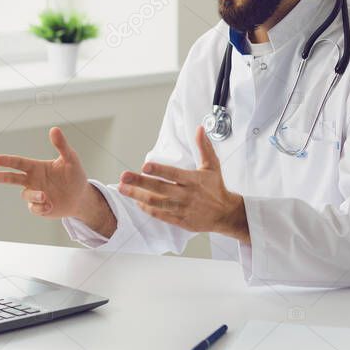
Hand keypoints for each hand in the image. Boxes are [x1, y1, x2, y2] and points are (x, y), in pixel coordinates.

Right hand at [0, 126, 91, 218]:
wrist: (81, 196)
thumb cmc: (74, 175)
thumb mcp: (70, 158)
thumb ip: (61, 145)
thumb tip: (54, 129)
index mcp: (36, 167)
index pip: (19, 163)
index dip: (8, 161)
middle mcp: (33, 180)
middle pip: (13, 178)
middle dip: (3, 177)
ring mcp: (35, 194)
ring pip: (26, 195)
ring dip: (34, 196)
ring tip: (45, 197)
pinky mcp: (40, 208)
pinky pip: (34, 208)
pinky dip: (40, 207)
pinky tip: (50, 205)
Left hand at [117, 125, 249, 242]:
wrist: (226, 213)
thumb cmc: (217, 188)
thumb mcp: (212, 166)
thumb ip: (204, 147)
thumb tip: (199, 129)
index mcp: (193, 180)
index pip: (173, 174)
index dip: (159, 171)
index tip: (144, 166)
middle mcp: (186, 195)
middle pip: (160, 189)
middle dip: (139, 183)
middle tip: (123, 177)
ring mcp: (183, 209)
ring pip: (157, 203)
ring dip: (138, 196)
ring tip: (123, 189)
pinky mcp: (181, 221)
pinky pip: (161, 216)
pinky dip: (148, 210)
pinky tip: (137, 203)